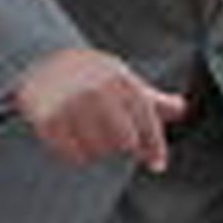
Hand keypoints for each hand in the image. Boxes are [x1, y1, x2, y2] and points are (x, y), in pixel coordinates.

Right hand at [12, 47, 186, 172]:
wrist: (40, 57)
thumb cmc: (90, 74)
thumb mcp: (124, 79)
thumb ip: (152, 99)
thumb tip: (182, 108)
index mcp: (121, 82)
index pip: (146, 124)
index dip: (154, 148)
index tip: (157, 166)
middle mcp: (98, 93)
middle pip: (124, 143)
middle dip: (121, 146)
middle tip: (111, 139)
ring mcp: (72, 106)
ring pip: (98, 151)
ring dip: (97, 150)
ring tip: (89, 134)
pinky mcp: (49, 120)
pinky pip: (72, 155)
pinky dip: (76, 153)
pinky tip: (73, 138)